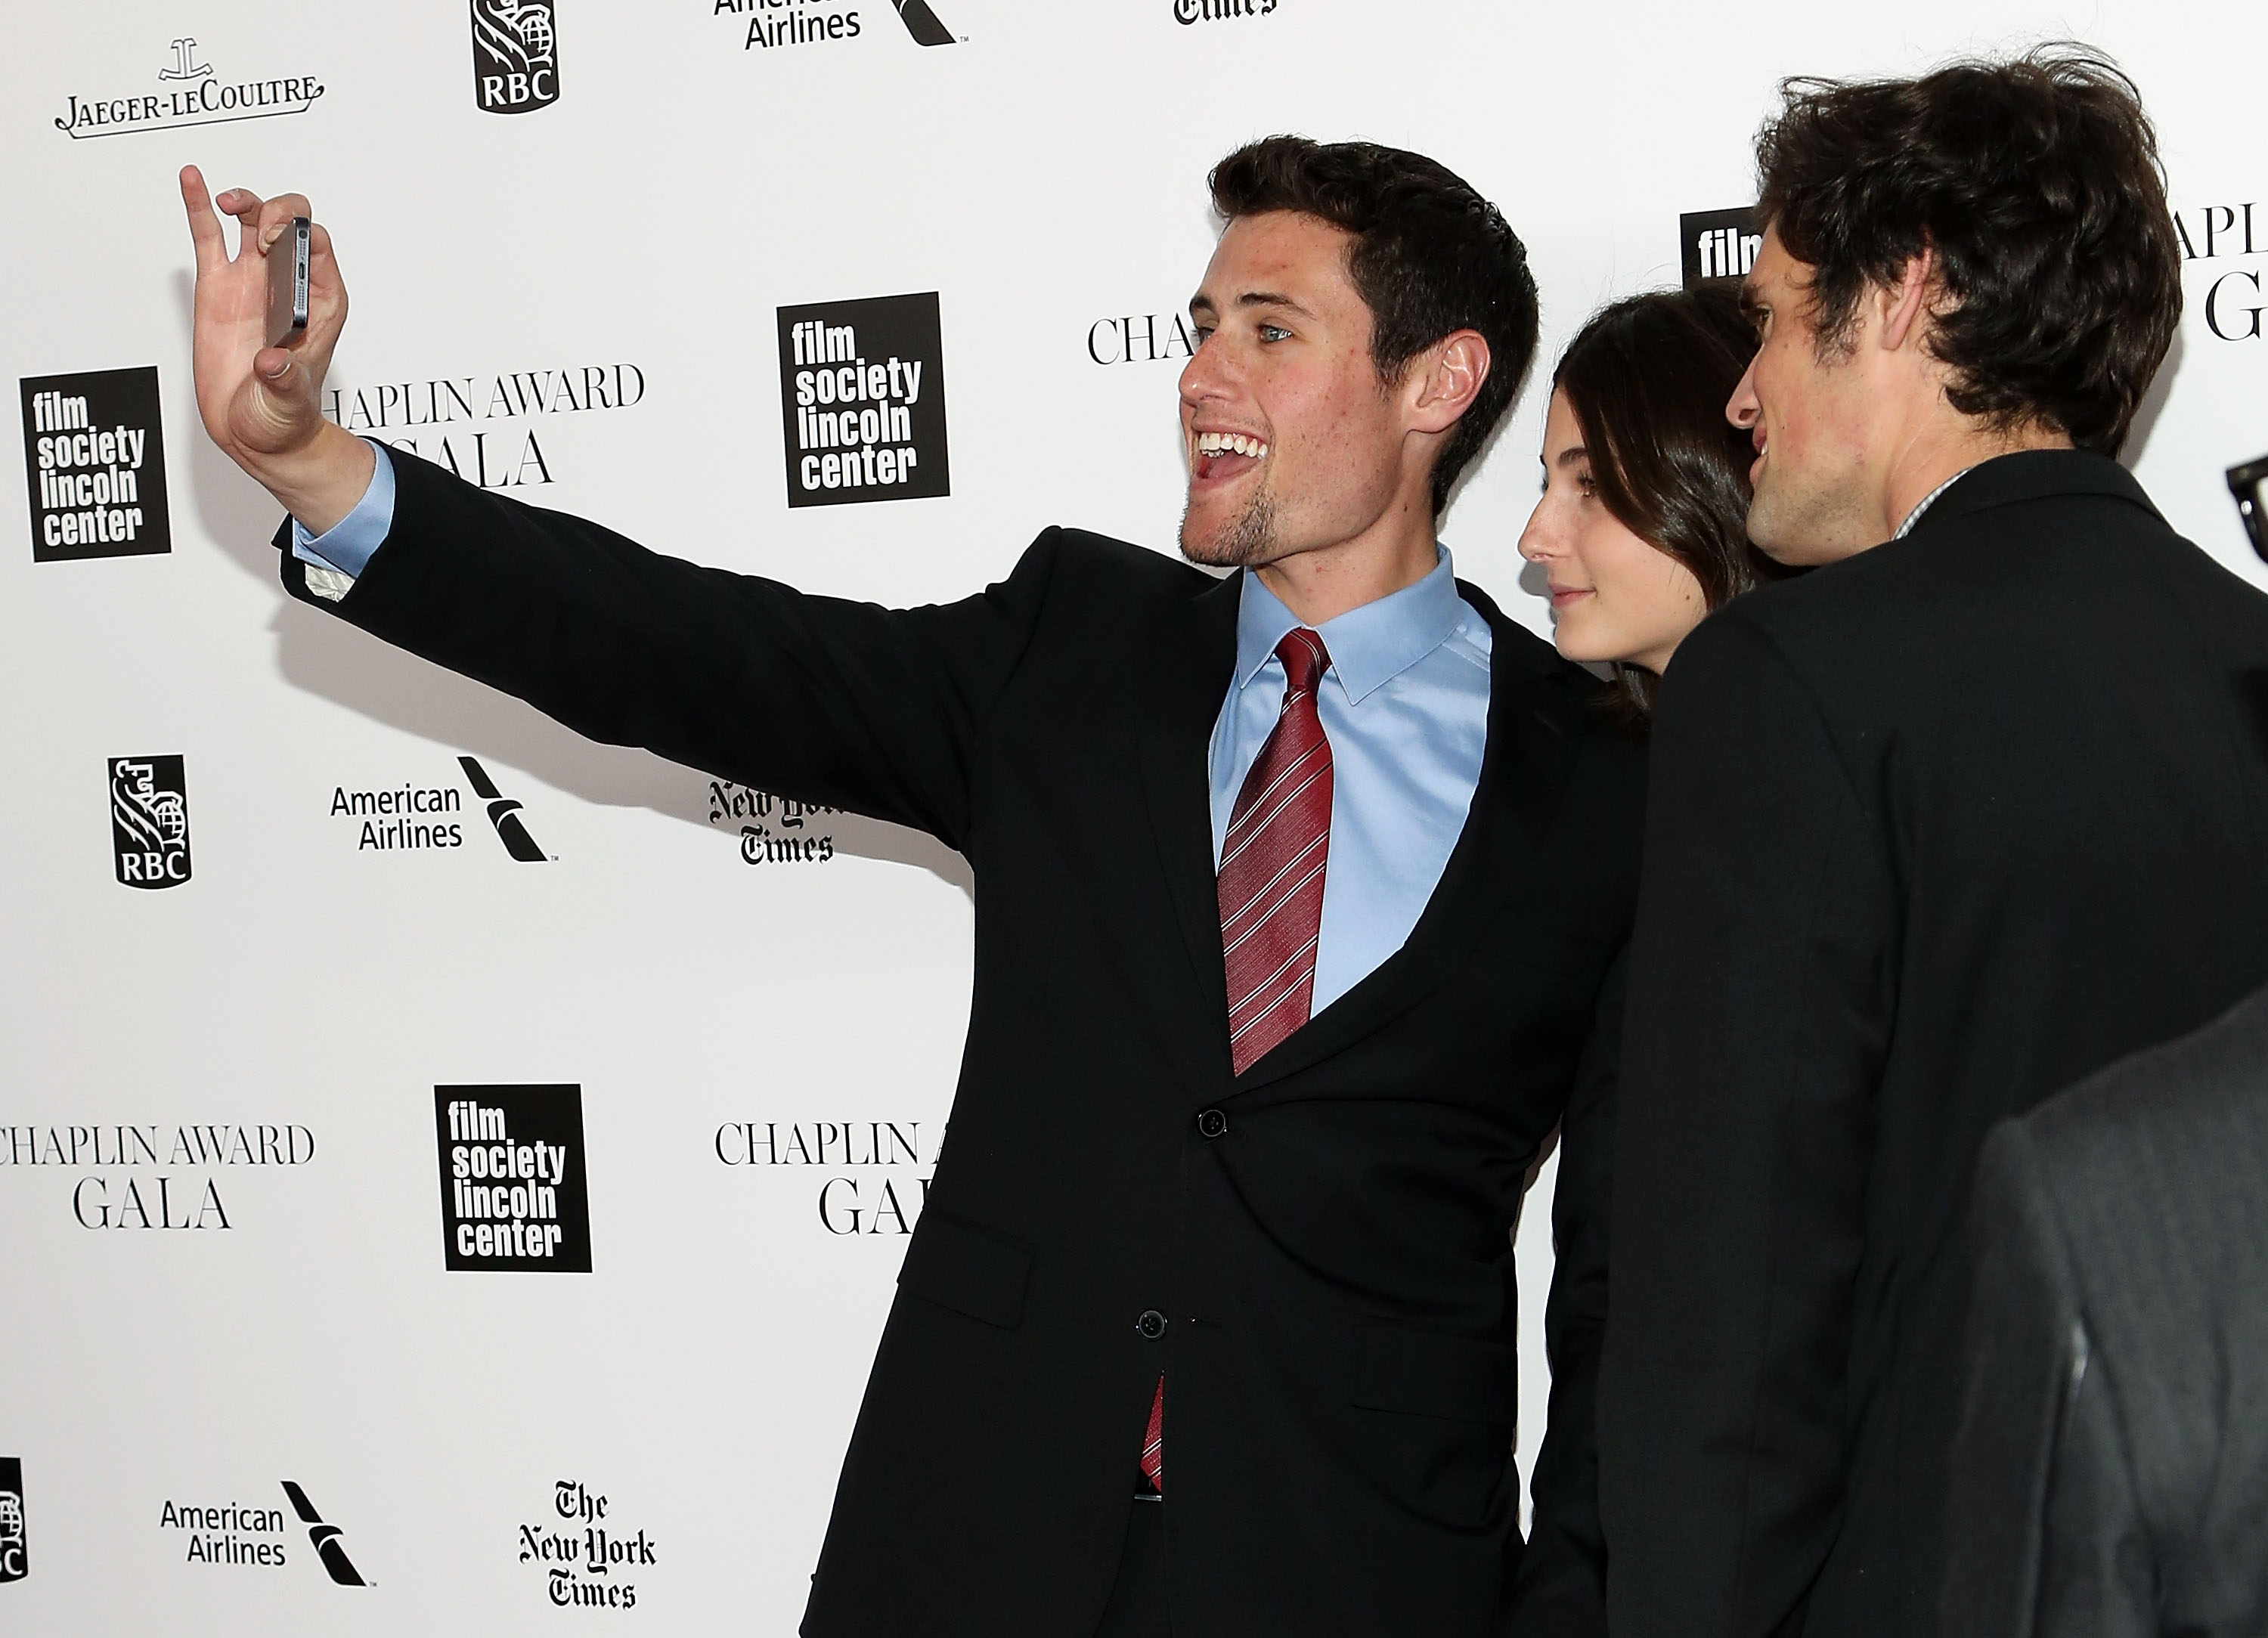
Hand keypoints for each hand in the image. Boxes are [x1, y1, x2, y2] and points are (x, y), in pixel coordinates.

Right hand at [179, 165, 370, 531]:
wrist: (255, 433)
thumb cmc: (283, 416)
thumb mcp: (289, 401)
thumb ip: (283, 380)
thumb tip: (271, 362)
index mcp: (320, 303)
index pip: (319, 247)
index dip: (301, 233)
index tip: (277, 243)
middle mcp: (287, 285)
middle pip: (289, 224)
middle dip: (277, 212)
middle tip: (261, 232)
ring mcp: (251, 282)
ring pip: (252, 223)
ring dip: (244, 202)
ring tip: (227, 202)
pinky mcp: (217, 287)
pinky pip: (208, 238)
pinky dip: (199, 207)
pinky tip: (191, 179)